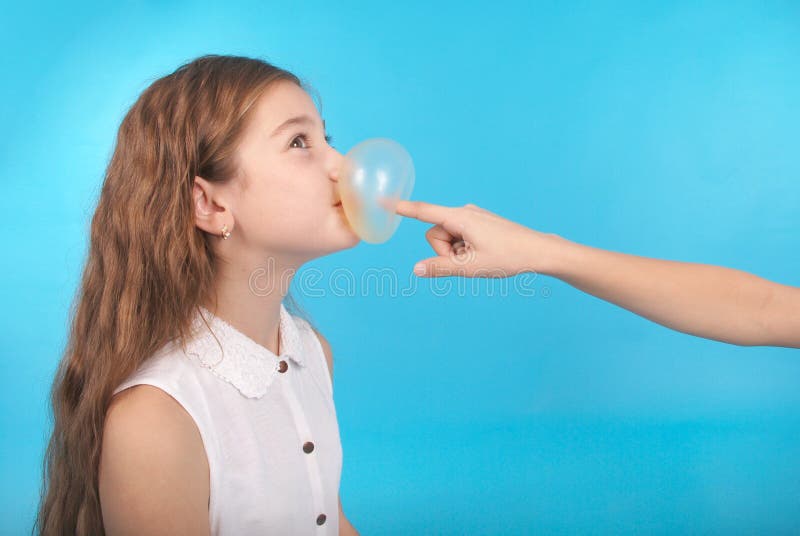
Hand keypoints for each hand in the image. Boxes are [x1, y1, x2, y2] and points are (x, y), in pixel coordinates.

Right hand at [394, 200, 560, 277]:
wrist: (537, 251)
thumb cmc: (508, 257)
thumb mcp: (471, 267)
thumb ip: (440, 268)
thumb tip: (416, 269)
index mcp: (460, 218)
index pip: (424, 212)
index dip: (403, 208)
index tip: (383, 201)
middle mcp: (463, 212)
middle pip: (435, 234)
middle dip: (445, 251)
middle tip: (469, 260)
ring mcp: (471, 217)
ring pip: (447, 238)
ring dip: (456, 252)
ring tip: (479, 257)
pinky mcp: (477, 222)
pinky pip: (458, 237)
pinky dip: (465, 249)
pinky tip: (484, 253)